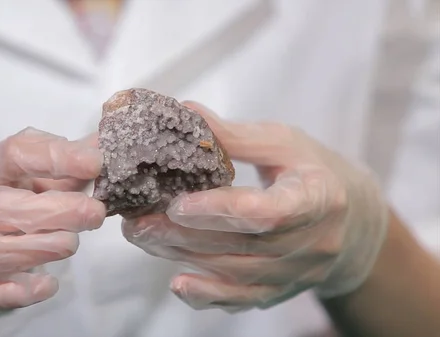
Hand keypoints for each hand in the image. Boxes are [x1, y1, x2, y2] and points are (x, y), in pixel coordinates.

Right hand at [0, 127, 105, 334]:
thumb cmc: (10, 205)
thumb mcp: (32, 175)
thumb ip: (68, 161)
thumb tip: (108, 143)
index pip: (16, 153)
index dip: (58, 157)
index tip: (96, 163)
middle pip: (8, 207)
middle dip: (61, 211)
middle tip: (96, 213)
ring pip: (2, 250)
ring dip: (47, 246)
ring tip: (72, 241)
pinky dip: (27, 289)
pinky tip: (49, 282)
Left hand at [123, 102, 388, 312]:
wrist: (351, 219)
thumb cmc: (312, 172)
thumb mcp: (283, 144)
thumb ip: (235, 136)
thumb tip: (185, 114)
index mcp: (319, 198)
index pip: (267, 213)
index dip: (219, 211)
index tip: (177, 203)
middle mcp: (313, 244)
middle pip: (242, 247)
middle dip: (184, 235)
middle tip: (138, 222)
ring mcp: (298, 274)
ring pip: (235, 275)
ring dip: (184, 258)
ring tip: (144, 238)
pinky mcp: (282, 291)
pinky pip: (242, 300)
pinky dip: (208, 295)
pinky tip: (179, 283)